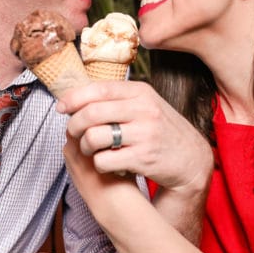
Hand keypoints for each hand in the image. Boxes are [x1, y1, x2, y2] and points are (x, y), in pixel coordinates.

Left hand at [58, 81, 212, 193]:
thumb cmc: (162, 130)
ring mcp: (144, 134)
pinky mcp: (143, 158)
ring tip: (89, 149)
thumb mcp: (147, 105)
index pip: (99, 89)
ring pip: (94, 137)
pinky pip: (104, 160)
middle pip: (91, 113)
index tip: (61, 107)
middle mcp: (144, 109)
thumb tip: (80, 95)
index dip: (74, 98)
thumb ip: (120, 98)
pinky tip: (105, 162)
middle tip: (72, 132)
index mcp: (141, 92)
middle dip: (75, 124)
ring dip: (84, 146)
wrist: (192, 159)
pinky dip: (98, 163)